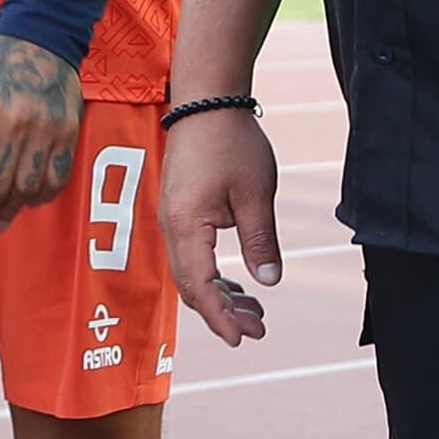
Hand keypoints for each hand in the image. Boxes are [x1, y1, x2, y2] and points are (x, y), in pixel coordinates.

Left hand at [0, 33, 84, 229]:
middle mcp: (17, 123)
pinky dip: (42, 195)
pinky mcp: (66, 131)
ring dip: (13, 211)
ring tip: (0, 221)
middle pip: (1, 187)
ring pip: (29, 188)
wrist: (38, 38)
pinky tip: (28, 199)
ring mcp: (46, 129)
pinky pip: (56, 177)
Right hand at [160, 108, 281, 345]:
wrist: (206, 100)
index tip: (241, 339)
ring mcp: (171, 219)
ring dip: (220, 294)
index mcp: (187, 224)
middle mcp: (171, 226)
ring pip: (191, 272)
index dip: (219, 316)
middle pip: (191, 285)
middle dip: (223, 312)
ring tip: (255, 312)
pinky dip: (213, 274)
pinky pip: (192, 254)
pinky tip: (238, 284)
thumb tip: (268, 282)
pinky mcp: (179, 211)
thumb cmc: (231, 141)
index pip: (200, 285)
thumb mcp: (256, 194)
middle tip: (258, 329)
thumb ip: (260, 241)